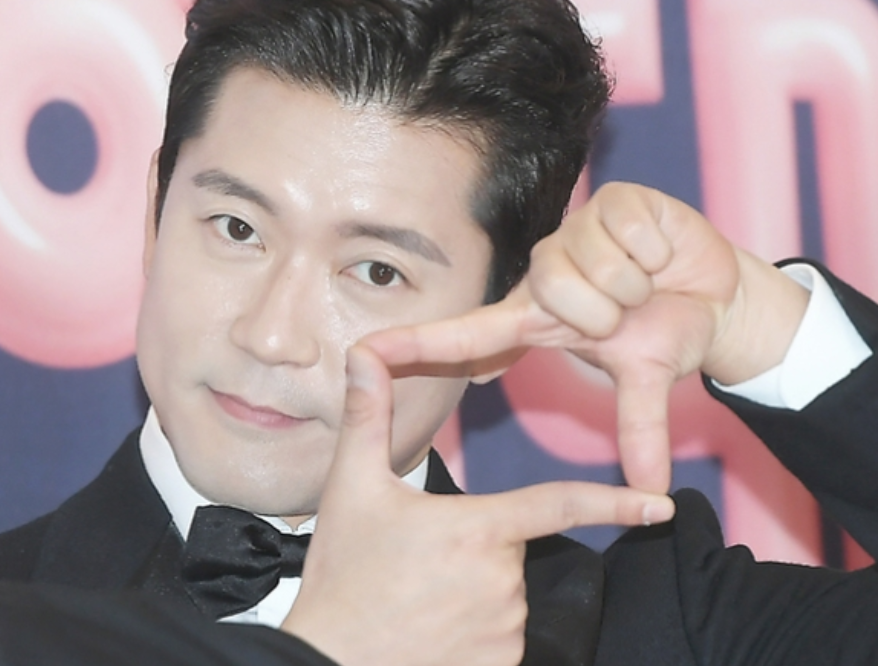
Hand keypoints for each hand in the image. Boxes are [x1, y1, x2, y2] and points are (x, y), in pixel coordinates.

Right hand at [283, 344, 674, 665]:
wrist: (326, 663)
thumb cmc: (341, 575)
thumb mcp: (351, 489)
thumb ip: (369, 416)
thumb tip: (364, 354)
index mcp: (478, 529)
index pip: (560, 504)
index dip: (616, 502)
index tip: (661, 505)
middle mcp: (503, 581)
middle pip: (511, 548)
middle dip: (477, 546)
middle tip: (418, 564)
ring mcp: (504, 631)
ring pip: (505, 593)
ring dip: (474, 589)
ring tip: (417, 599)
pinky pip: (500, 636)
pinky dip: (474, 628)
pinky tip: (429, 631)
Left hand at [363, 182, 808, 493]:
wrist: (717, 294)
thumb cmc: (666, 331)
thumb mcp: (647, 378)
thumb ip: (639, 429)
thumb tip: (650, 493)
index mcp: (537, 317)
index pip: (468, 332)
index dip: (416, 343)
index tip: (365, 354)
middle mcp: (545, 272)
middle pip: (557, 293)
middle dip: (609, 312)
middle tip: (627, 311)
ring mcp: (575, 232)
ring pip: (597, 264)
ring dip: (635, 282)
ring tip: (644, 280)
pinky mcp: (611, 201)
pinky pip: (629, 229)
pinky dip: (657, 248)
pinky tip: (657, 251)